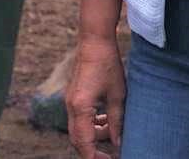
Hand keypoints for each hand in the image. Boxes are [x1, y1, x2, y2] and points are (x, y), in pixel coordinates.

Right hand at [65, 36, 124, 157]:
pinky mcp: (73, 95)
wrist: (94, 41)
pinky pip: (79, 117)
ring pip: (78, 129)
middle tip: (109, 156)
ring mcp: (70, 100)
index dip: (94, 157)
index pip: (84, 142)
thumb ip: (116, 121)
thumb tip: (117, 143)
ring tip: (112, 133)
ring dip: (93, 135)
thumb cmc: (107, 65)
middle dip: (92, 150)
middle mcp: (71, 106)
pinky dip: (90, 124)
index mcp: (81, 108)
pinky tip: (105, 120)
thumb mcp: (117, 96)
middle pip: (77, 139)